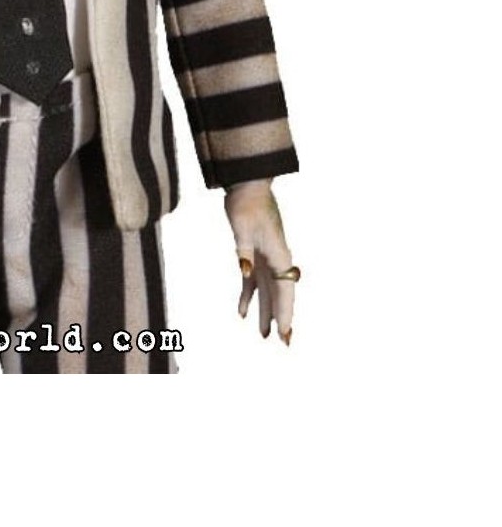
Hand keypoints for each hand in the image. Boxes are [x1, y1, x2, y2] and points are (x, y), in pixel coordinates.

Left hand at [224, 179, 298, 344]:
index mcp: (279, 253)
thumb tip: (245, 274)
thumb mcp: (241, 226)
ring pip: (268, 290)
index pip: (285, 289)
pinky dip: (248, 295)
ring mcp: (267, 257)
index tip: (286, 332)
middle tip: (284, 342)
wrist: (247, 184)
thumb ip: (243, 251)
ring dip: (266, 311)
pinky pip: (254, 280)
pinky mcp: (255, 253)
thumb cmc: (246, 203)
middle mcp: (277, 258)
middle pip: (281, 293)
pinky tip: (241, 312)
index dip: (286, 312)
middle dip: (282, 317)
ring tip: (264, 334)